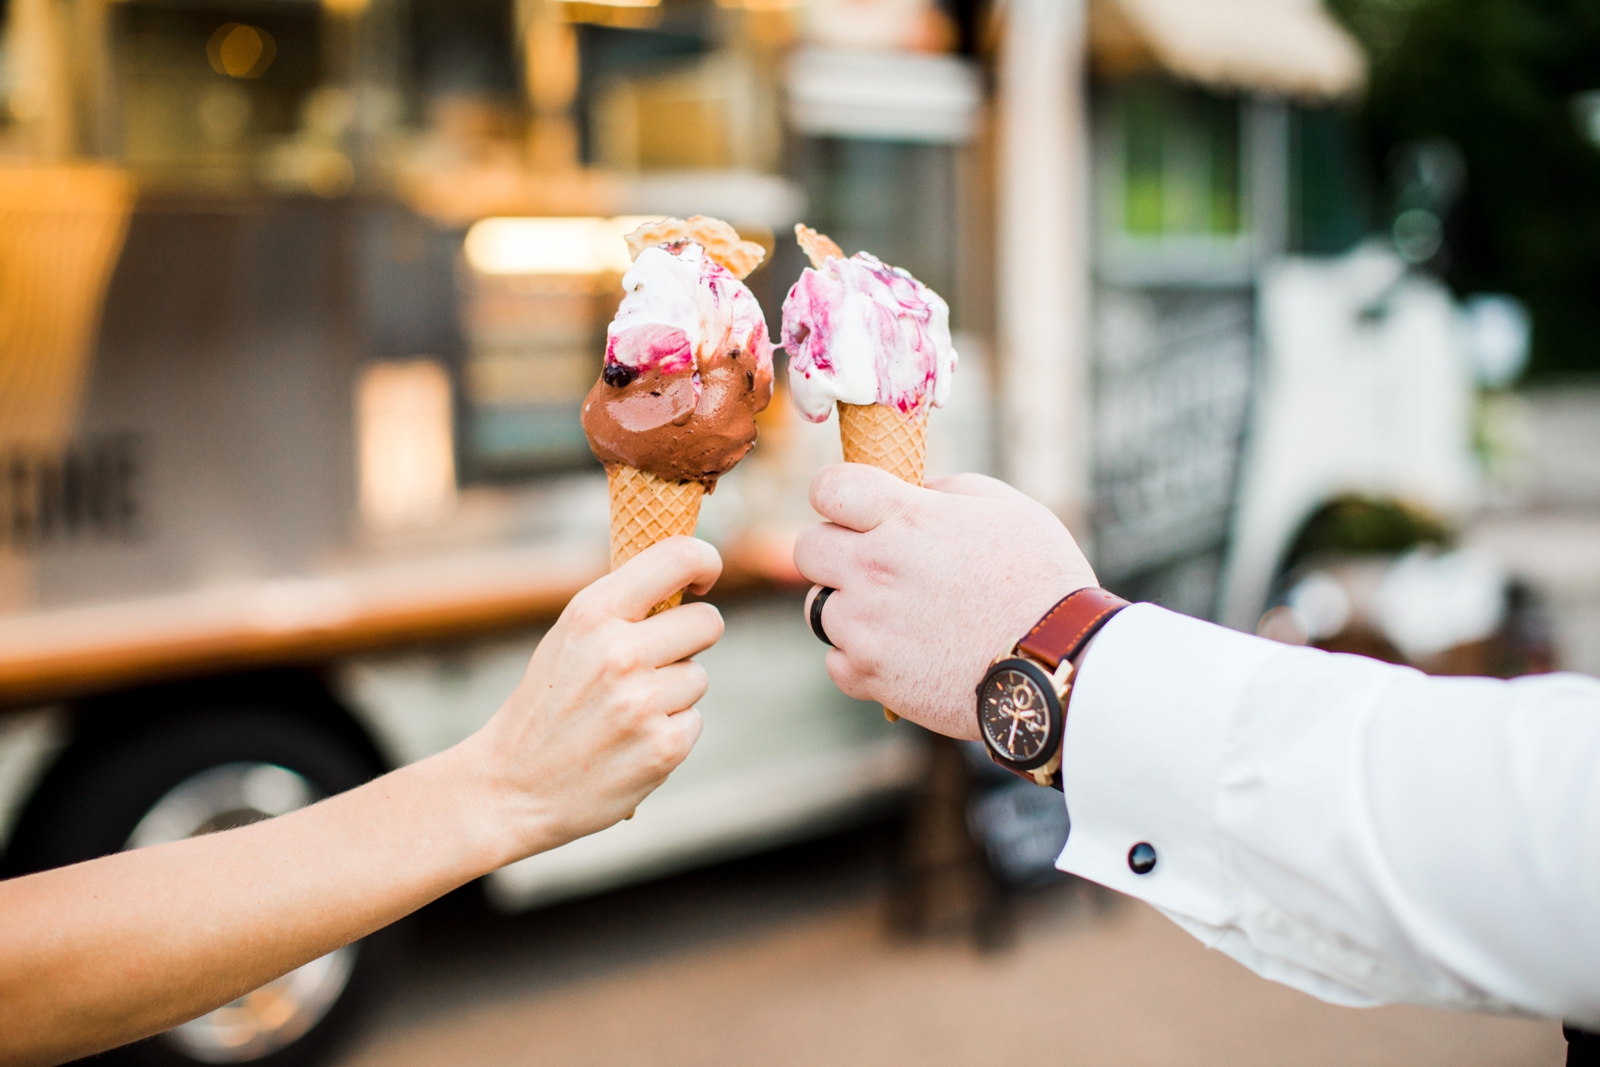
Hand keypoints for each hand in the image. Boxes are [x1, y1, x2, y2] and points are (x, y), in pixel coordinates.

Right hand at [458, 537, 723, 863]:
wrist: (511, 787)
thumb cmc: (547, 704)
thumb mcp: (569, 638)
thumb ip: (623, 606)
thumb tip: (687, 573)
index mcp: (592, 612)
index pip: (677, 557)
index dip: (705, 560)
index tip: (704, 578)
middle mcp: (620, 652)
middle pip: (707, 622)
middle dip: (690, 639)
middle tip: (653, 662)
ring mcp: (644, 702)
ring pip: (698, 676)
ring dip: (673, 693)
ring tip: (623, 712)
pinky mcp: (664, 747)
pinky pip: (694, 720)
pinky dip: (669, 732)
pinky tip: (629, 742)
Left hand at [794, 466, 1095, 739]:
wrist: (1062, 663)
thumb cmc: (1043, 579)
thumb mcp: (1004, 507)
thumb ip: (943, 491)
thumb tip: (910, 492)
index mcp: (905, 517)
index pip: (828, 488)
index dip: (840, 496)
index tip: (858, 509)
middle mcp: (874, 567)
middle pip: (808, 548)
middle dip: (837, 551)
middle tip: (876, 566)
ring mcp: (867, 625)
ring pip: (819, 607)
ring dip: (850, 608)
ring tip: (899, 616)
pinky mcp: (870, 675)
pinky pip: (836, 661)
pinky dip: (862, 660)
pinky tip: (904, 655)